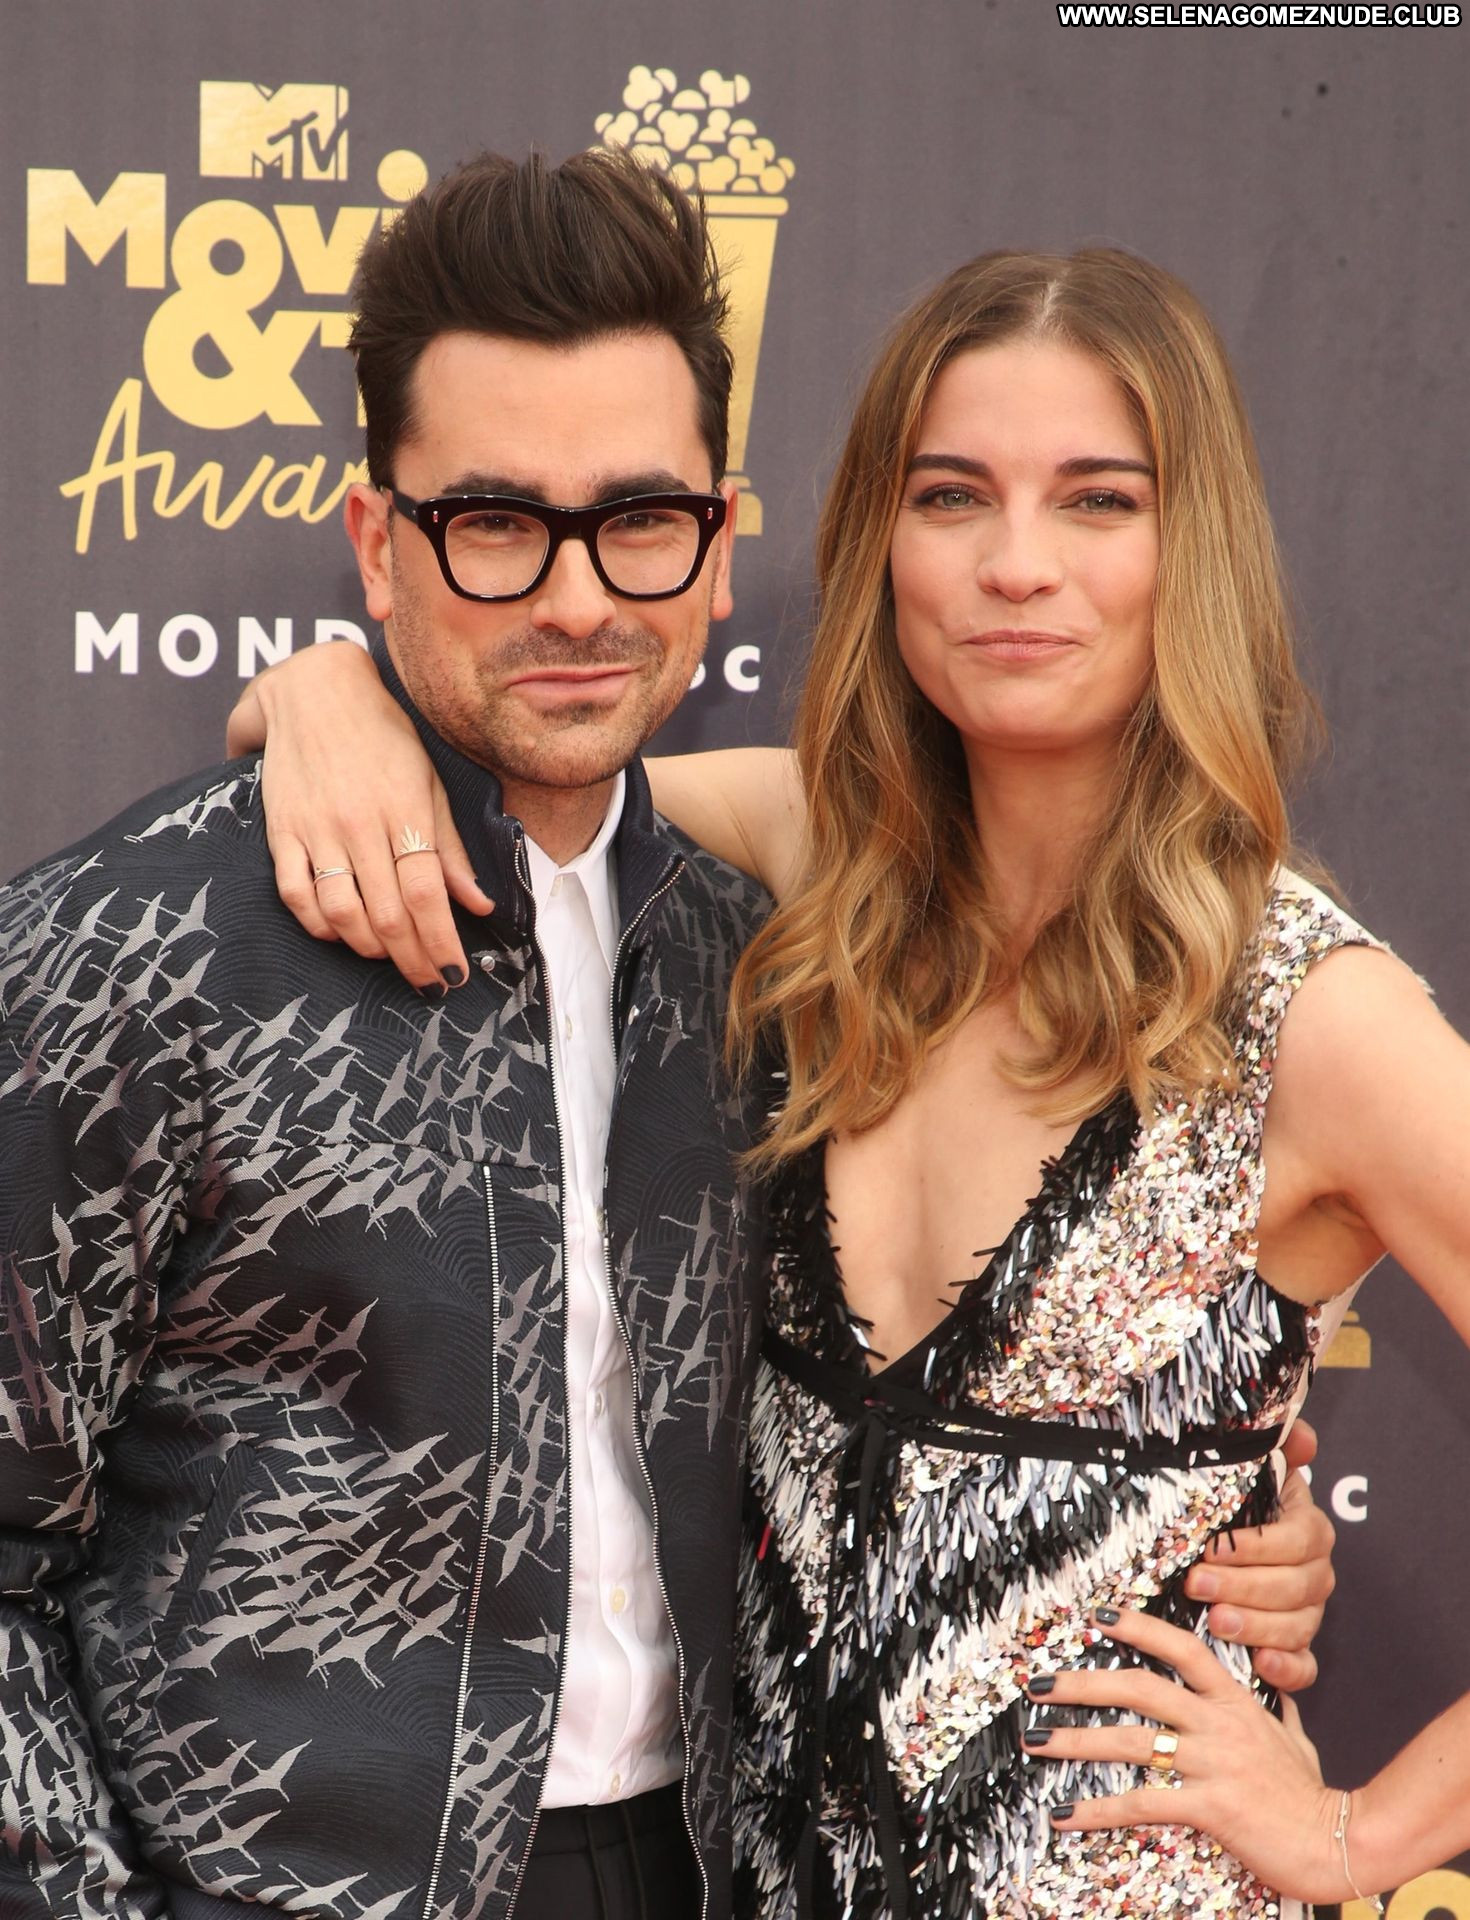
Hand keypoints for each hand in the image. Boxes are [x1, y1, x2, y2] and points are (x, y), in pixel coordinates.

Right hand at [229, 645, 491, 991]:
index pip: (428, 895)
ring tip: (388, 956)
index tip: (455, 973)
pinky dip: (319, 924)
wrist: (314, 692)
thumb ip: (450, 847)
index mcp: (405, 811)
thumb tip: (480, 903)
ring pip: (341, 912)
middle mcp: (361, 824)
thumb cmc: (384, 737)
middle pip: (389, 914)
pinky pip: (295, 893)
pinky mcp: (281, 830)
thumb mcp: (428, 783)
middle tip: (428, 982)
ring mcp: (317, 829)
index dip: (442, 943)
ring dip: (368, 948)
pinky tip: (339, 932)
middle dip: (413, 960)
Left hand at [1024, 1609, 1351, 1903]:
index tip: (1100, 1614)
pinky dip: (1099, 1809)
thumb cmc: (1314, 1794)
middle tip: (1038, 1683)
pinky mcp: (1211, 1807)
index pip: (1183, 1648)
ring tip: (1035, 1739)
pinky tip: (1066, 1813)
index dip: (1140, 1626)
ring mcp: (1213, 1763)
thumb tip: (1279, 1697)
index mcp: (1235, 1702)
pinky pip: (1143, 1803)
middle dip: (1082, 1683)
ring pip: (1132, 1741)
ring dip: (1076, 1740)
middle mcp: (1218, 1725)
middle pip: (1140, 1688)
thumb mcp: (1296, 1740)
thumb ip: (1278, 1712)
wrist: (1341, 1843)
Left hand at [1182, 1418, 1333, 1692]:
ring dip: (1257, 1627)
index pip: (1297, 1540)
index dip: (1256, 1547)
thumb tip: (1302, 1437)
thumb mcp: (1248, 1475)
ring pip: (1297, 1626)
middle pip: (1294, 1586)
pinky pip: (1305, 1667)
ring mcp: (1309, 1614)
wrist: (1224, 1551)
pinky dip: (1287, 1670)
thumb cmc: (1234, 1510)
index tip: (1211, 1549)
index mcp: (1307, 1529)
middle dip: (1243, 1587)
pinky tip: (1261, 1666)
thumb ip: (1276, 1450)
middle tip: (1197, 1586)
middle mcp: (1315, 1573)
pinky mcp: (1297, 1649)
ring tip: (1216, 1623)